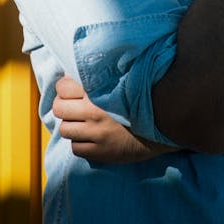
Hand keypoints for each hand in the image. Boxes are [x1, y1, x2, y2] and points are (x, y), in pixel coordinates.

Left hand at [53, 76, 175, 162]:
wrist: (164, 123)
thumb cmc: (143, 97)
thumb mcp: (123, 79)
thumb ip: (101, 74)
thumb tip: (75, 70)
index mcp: (99, 90)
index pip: (63, 86)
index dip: (64, 86)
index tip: (71, 88)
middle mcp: (94, 112)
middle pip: (59, 108)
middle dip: (63, 105)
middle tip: (73, 105)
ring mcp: (97, 134)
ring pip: (64, 129)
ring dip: (71, 125)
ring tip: (82, 122)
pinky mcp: (101, 152)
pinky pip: (75, 148)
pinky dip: (80, 143)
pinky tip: (91, 137)